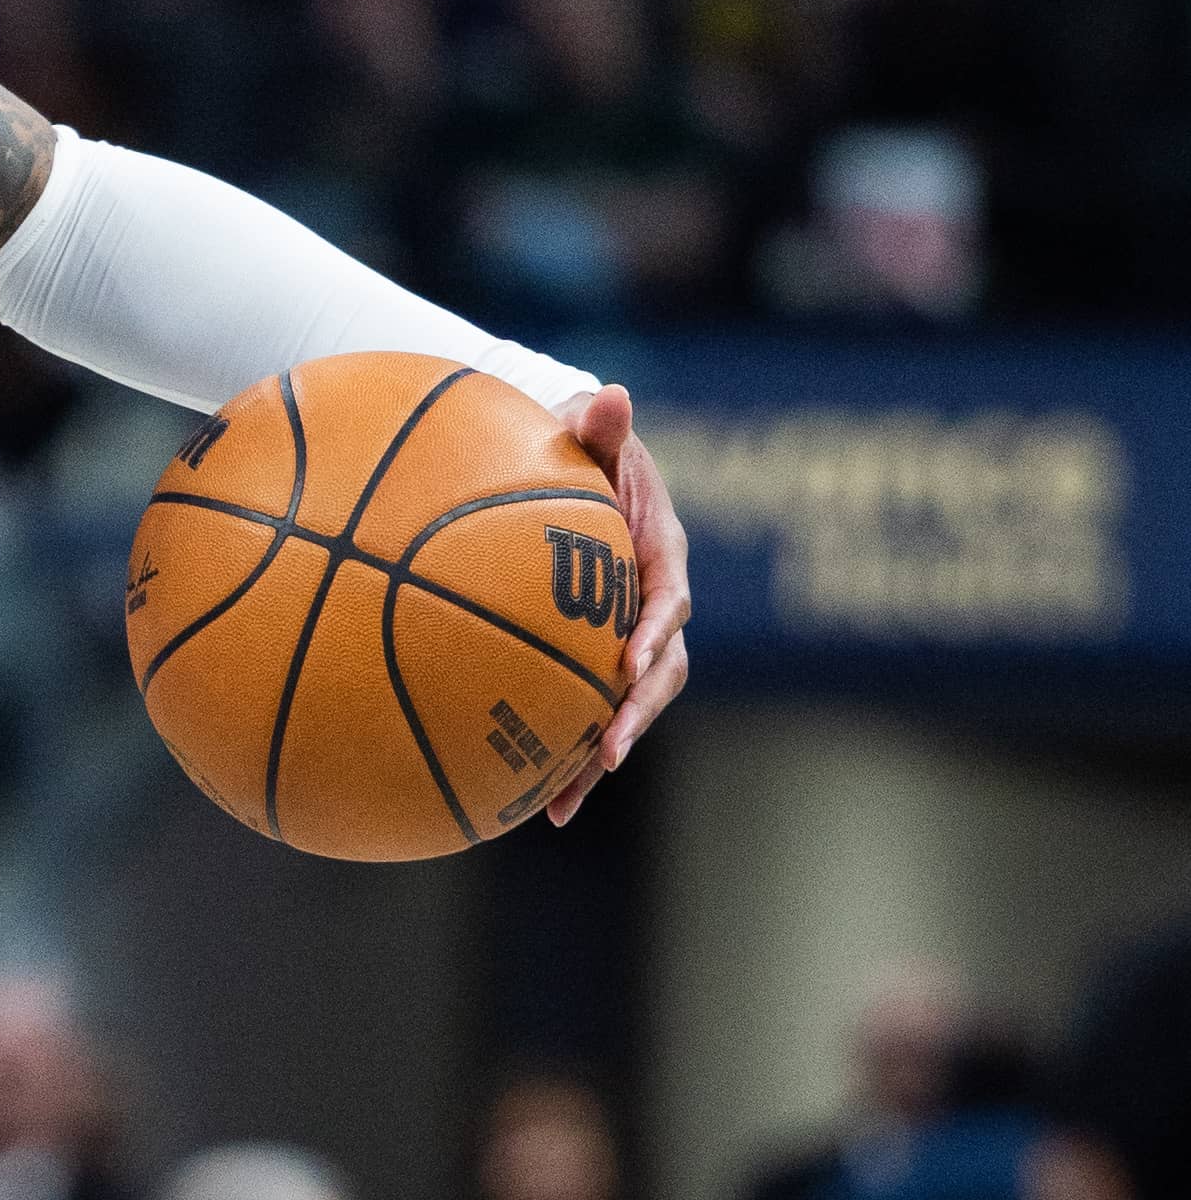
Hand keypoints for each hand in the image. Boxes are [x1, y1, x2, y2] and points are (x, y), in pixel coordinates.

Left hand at [547, 385, 690, 824]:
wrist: (559, 469)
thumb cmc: (570, 445)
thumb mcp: (582, 429)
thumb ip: (597, 424)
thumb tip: (612, 395)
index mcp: (658, 551)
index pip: (669, 596)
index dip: (656, 632)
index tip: (631, 660)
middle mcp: (653, 604)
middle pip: (660, 670)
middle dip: (636, 713)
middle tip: (609, 749)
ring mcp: (624, 638)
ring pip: (626, 706)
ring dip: (600, 752)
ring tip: (563, 801)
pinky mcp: (592, 662)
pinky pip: (584, 712)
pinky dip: (564, 757)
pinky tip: (530, 805)